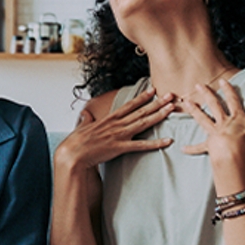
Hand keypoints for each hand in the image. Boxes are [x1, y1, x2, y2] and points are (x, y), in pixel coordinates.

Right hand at [55, 87, 175, 172]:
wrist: (72, 154)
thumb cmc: (75, 142)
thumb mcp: (81, 128)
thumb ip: (86, 120)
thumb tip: (85, 114)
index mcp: (109, 119)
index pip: (129, 105)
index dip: (142, 97)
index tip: (153, 90)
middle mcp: (117, 124)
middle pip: (141, 111)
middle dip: (158, 103)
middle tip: (171, 95)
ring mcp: (119, 135)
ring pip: (144, 123)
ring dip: (159, 115)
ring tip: (172, 109)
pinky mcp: (120, 147)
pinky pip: (142, 145)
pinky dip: (156, 144)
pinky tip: (167, 141)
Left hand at [179, 79, 244, 162]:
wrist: (232, 153)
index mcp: (236, 117)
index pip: (232, 100)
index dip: (229, 90)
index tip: (223, 81)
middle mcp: (223, 122)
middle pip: (214, 105)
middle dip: (207, 94)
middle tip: (198, 85)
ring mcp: (215, 133)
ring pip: (202, 119)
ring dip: (194, 111)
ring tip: (186, 103)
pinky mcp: (209, 145)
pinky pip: (199, 147)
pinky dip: (191, 148)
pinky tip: (183, 148)